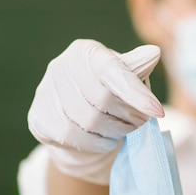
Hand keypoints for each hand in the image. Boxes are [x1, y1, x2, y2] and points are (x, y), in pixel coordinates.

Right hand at [28, 39, 163, 183]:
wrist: (77, 119)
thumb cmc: (107, 91)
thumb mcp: (124, 77)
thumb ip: (136, 68)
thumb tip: (154, 52)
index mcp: (85, 51)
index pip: (113, 72)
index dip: (136, 93)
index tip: (157, 112)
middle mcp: (61, 66)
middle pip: (102, 99)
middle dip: (128, 116)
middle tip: (141, 123)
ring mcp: (45, 91)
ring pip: (89, 120)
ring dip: (115, 131)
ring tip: (126, 131)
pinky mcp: (38, 117)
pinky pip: (72, 136)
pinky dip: (96, 143)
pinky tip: (108, 141)